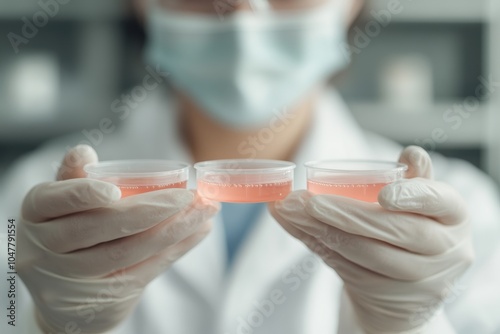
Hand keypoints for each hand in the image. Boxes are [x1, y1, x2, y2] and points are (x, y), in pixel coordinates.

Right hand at [17, 145, 218, 333]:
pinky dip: (177, 248)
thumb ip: (74, 178)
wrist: (64, 289)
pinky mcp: (107, 294)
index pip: (55, 200)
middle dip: (151, 210)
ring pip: (129, 252)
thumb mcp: (60, 202)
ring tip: (206, 210)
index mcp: (36, 214)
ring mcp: (76, 277)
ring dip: (175, 229)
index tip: (114, 190)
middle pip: (101, 229)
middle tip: (189, 194)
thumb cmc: (65, 228)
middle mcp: (48, 249)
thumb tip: (84, 151)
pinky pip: (146, 270)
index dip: (83, 194)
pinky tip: (199, 230)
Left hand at [270, 146, 473, 332]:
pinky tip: (294, 225)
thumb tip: (409, 152)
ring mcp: (417, 280)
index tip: (383, 193)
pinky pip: (346, 268)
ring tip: (289, 209)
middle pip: (398, 232)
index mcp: (454, 217)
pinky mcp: (386, 296)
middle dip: (349, 216)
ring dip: (321, 229)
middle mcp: (444, 252)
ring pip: (366, 254)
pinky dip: (316, 244)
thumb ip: (412, 177)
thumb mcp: (419, 202)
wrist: (407, 283)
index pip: (441, 202)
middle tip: (310, 201)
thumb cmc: (412, 225)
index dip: (414, 196)